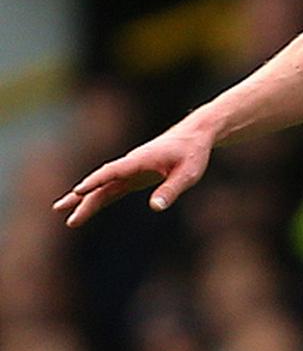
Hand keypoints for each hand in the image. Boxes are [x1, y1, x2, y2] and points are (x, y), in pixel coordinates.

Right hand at [52, 123, 214, 227]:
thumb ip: (172, 189)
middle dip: (81, 196)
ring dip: (85, 200)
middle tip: (60, 209)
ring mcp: (130, 171)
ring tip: (66, 215)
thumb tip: (155, 207)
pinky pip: (112, 189)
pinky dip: (99, 198)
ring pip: (103, 187)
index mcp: (141, 160)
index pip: (113, 171)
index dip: (96, 181)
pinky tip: (86, 208)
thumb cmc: (193, 153)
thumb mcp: (188, 173)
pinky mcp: (134, 177)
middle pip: (101, 181)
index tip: (79, 190)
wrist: (194, 136)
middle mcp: (130, 164)